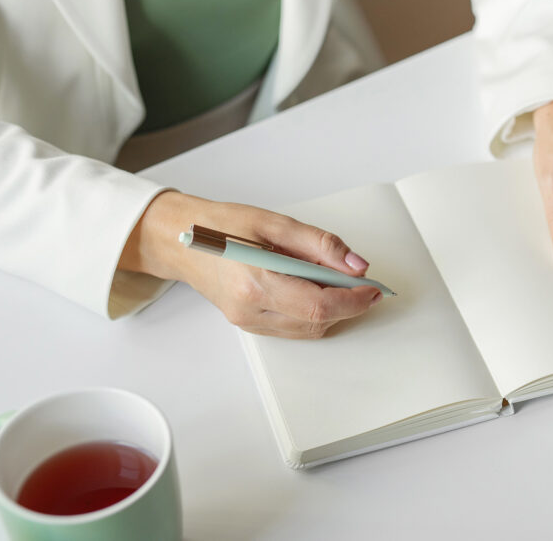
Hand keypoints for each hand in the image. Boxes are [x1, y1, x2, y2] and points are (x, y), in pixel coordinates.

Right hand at [119, 191, 381, 337]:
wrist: (180, 239)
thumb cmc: (221, 226)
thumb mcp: (275, 223)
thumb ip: (320, 244)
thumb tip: (356, 265)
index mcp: (255, 282)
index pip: (318, 305)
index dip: (353, 300)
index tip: (373, 289)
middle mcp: (250, 309)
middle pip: (316, 322)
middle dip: (348, 305)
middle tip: (362, 283)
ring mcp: (247, 321)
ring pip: (307, 330)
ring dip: (332, 310)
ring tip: (336, 281)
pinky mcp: (248, 324)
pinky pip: (293, 328)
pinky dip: (313, 312)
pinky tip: (314, 289)